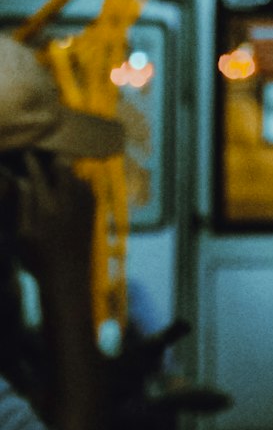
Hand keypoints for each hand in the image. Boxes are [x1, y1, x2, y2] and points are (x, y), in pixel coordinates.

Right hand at [15, 152, 94, 293]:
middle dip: (52, 160)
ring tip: (55, 172)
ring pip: (76, 173)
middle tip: (43, 161)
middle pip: (62, 165)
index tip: (26, 152)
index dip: (31, 161)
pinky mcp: (94, 209)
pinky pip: (87, 184)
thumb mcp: (23, 234)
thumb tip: (22, 180)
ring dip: (65, 170)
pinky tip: (70, 188)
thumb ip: (24, 204)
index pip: (38, 173)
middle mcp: (68, 199)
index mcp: (47, 205)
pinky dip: (78, 181)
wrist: (68, 277)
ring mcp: (84, 203)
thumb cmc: (39, 258)